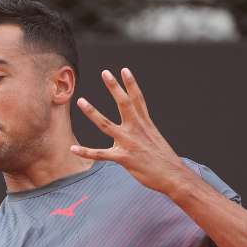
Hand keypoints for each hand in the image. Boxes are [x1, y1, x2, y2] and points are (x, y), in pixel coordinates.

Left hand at [70, 68, 194, 197]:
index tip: (124, 70)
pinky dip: (86, 152)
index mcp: (145, 124)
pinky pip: (100, 154)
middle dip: (114, 87)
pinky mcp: (123, 158)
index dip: (131, 84)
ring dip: (92, 112)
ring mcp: (129, 143)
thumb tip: (139, 126)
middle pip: (124, 104)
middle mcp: (136, 129)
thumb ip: (144, 130)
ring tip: (81, 101)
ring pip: (106, 125)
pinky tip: (73, 149)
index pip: (138, 99)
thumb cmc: (164, 159)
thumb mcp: (155, 139)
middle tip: (105, 73)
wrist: (173, 176)